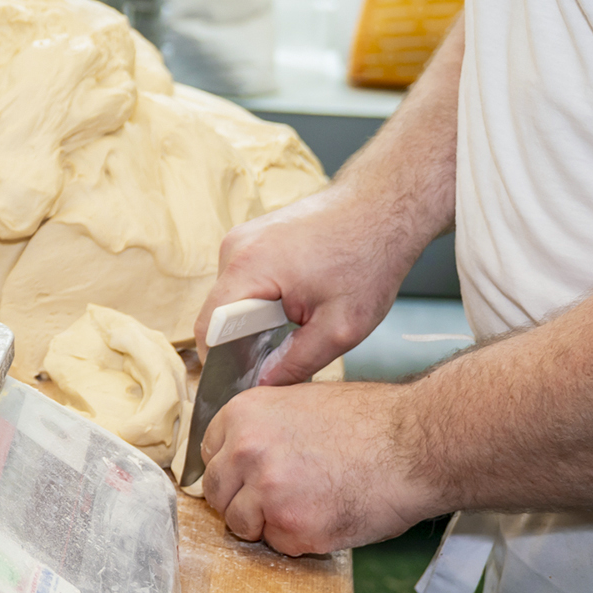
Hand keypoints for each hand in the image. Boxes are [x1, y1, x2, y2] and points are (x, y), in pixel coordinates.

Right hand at [196, 182, 411, 383]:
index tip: (250, 381)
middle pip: (219, 313)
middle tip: (287, 355)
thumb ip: (296, 363)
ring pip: (232, 297)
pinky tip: (299, 300)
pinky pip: (244, 279)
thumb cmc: (368, 258)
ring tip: (300, 321)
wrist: (384, 206)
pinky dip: (263, 297)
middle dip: (245, 341)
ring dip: (255, 318)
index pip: (208, 329)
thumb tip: (262, 386)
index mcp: (248, 267)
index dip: (224, 363)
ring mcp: (243, 237)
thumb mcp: (340, 327)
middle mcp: (235, 247)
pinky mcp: (254, 235)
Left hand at [198, 379, 440, 556]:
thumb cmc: (371, 422)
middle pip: (216, 492)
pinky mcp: (293, 528)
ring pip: (240, 524)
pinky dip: (300, 541)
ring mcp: (266, 492)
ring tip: (307, 507)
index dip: (232, 470)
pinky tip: (329, 517)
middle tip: (278, 500)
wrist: (416, 445)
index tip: (249, 478)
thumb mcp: (302, 402)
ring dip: (267, 525)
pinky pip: (279, 545)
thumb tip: (240, 449)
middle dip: (242, 501)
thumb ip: (264, 426)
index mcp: (243, 414)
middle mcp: (245, 451)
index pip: (209, 454)